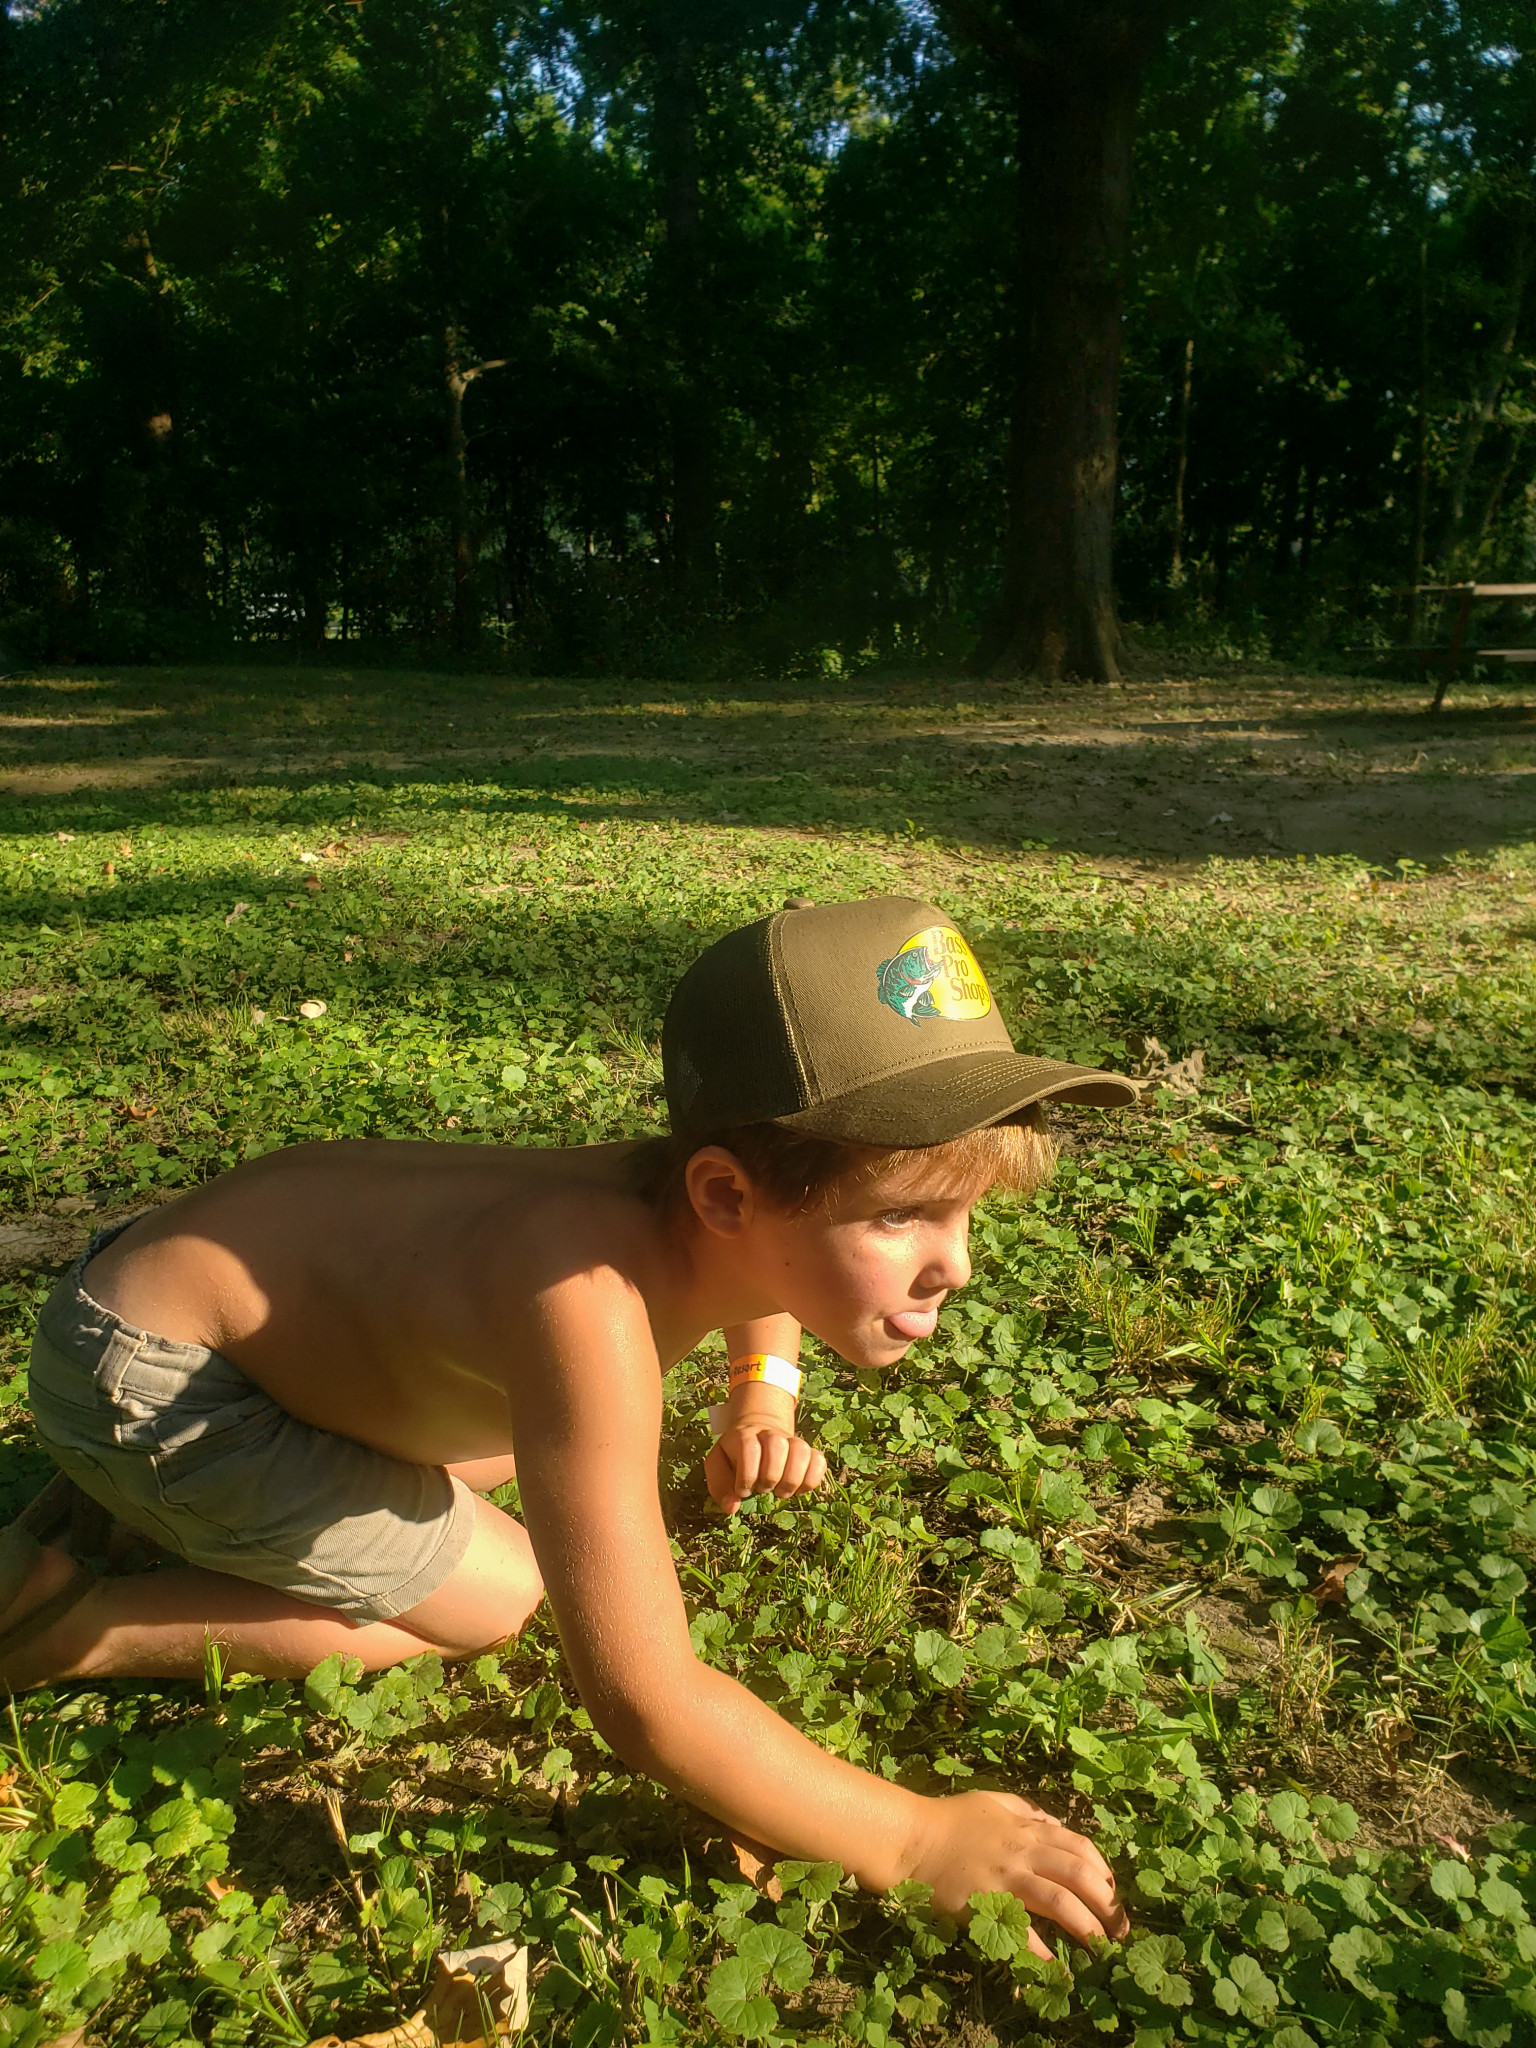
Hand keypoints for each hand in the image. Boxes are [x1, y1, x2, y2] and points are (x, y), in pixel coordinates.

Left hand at [705, 1424, 826, 1514]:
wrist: (757, 1433)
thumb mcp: (717, 1466)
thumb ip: (719, 1486)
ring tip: (781, 1492)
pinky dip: (811, 1480)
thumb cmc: (734, 1456)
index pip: (749, 1448)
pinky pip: (819, 1461)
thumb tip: (732, 1507)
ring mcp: (792, 1441)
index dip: (747, 1474)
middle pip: (777, 1445)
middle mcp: (770, 1434)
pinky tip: (798, 1490)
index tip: (743, 1490)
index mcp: (744, 1435)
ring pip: (801, 1451)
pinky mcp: (809, 1452)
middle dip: (770, 1475)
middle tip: (763, 1489)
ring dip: (792, 1478)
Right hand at [905, 1789, 1128, 1957]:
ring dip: (1088, 1927)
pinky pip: (1023, 1931)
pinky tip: (1057, 1968)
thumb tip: (1053, 1823)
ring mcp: (1007, 1878)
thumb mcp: (992, 1802)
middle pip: (1080, 1875)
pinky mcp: (987, 1903)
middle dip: (1107, 1904)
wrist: (911, 1838)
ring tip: (1102, 1949)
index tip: (1111, 1894)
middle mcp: (1024, 1852)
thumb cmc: (949, 1820)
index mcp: (1027, 1830)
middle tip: (1119, 1929)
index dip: (1103, 1872)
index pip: (1080, 1848)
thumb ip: (1025, 1811)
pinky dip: (1044, 1952)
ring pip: (1061, 1901)